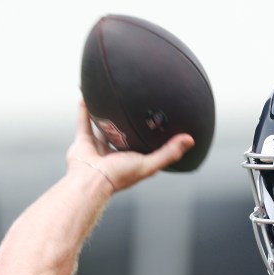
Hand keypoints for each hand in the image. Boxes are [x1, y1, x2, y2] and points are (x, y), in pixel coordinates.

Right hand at [66, 100, 195, 191]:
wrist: (91, 180)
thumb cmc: (120, 175)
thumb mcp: (150, 163)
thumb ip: (169, 152)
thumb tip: (190, 139)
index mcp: (133, 160)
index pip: (145, 146)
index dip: (153, 136)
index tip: (160, 120)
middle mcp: (116, 154)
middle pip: (124, 135)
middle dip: (129, 123)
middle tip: (135, 104)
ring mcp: (99, 148)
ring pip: (103, 127)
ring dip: (105, 114)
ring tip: (111, 98)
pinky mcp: (83, 142)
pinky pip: (84, 122)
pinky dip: (84, 109)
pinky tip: (87, 95)